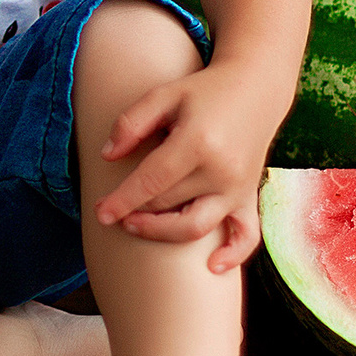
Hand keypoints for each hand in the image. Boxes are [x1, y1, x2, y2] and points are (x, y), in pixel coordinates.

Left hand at [92, 63, 276, 271]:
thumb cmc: (203, 91)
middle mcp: (221, 170)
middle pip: (169, 205)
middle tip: (110, 213)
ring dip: (162, 233)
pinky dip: (233, 254)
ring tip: (135, 225)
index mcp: (198, 142)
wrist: (255, 88)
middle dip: (135, 213)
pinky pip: (247, 235)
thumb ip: (132, 123)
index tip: (100, 213)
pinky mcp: (249, 196)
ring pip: (196, 227)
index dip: (123, 200)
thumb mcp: (164, 95)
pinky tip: (211, 267)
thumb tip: (107, 157)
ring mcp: (238, 187)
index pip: (152, 181)